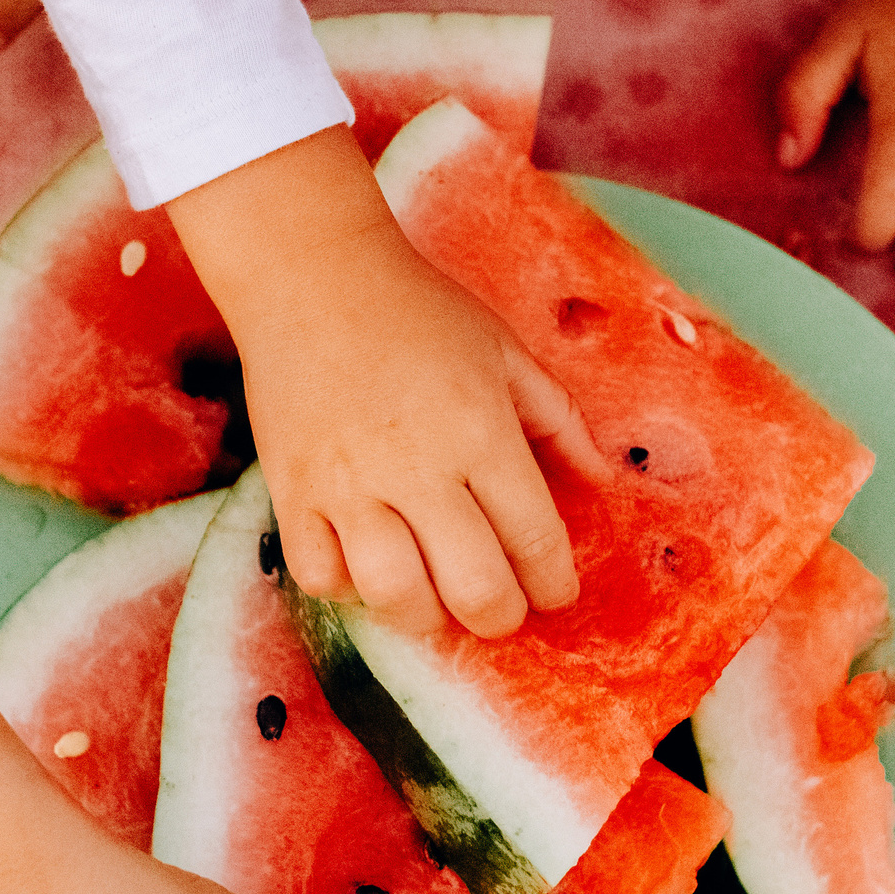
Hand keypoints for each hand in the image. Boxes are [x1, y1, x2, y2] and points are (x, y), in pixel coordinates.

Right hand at [166, 128, 603, 639]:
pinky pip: (320, 576)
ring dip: (425, 617)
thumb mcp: (503, 351)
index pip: (535, 540)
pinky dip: (347, 588)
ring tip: (435, 601)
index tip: (554, 590)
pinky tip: (366, 567)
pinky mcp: (293, 491)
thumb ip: (557, 420)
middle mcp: (417, 468)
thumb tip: (602, 481)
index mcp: (481, 433)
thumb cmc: (416, 310)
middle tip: (499, 608)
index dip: (554, 584)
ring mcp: (348, 485)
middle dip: (499, 617)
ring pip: (394, 595)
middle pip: (473, 588)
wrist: (312, 276)